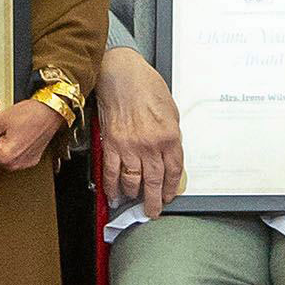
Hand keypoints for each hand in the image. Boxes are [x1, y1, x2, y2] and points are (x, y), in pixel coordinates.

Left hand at [0, 96, 60, 170]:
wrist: (52, 112)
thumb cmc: (31, 114)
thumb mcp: (0, 121)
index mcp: (5, 156)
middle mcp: (14, 164)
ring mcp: (23, 163)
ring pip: (0, 158)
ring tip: (6, 129)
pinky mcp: (29, 160)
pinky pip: (12, 157)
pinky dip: (9, 147)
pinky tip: (14, 135)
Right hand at [95, 45, 182, 218]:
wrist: (122, 73)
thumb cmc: (146, 86)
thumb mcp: (171, 110)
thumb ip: (171, 134)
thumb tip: (170, 153)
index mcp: (169, 136)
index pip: (174, 171)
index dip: (170, 188)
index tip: (168, 196)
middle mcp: (150, 145)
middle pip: (154, 181)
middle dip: (153, 200)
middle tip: (152, 211)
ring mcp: (129, 146)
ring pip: (132, 180)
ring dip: (133, 195)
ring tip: (134, 202)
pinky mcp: (111, 144)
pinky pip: (111, 172)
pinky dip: (112, 186)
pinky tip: (114, 194)